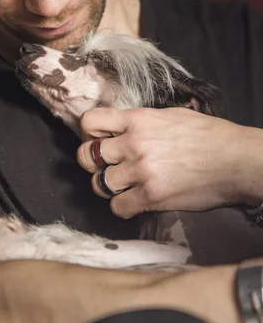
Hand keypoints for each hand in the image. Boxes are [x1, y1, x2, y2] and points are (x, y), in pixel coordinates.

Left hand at [77, 107, 260, 218]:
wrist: (235, 159)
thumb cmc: (209, 135)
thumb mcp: (171, 116)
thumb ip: (142, 121)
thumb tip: (124, 127)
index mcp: (138, 119)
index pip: (90, 121)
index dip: (87, 133)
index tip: (96, 140)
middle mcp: (134, 143)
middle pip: (87, 156)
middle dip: (91, 163)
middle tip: (105, 166)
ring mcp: (141, 170)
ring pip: (99, 184)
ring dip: (108, 187)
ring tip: (123, 185)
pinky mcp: (151, 196)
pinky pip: (118, 207)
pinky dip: (123, 207)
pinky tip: (134, 201)